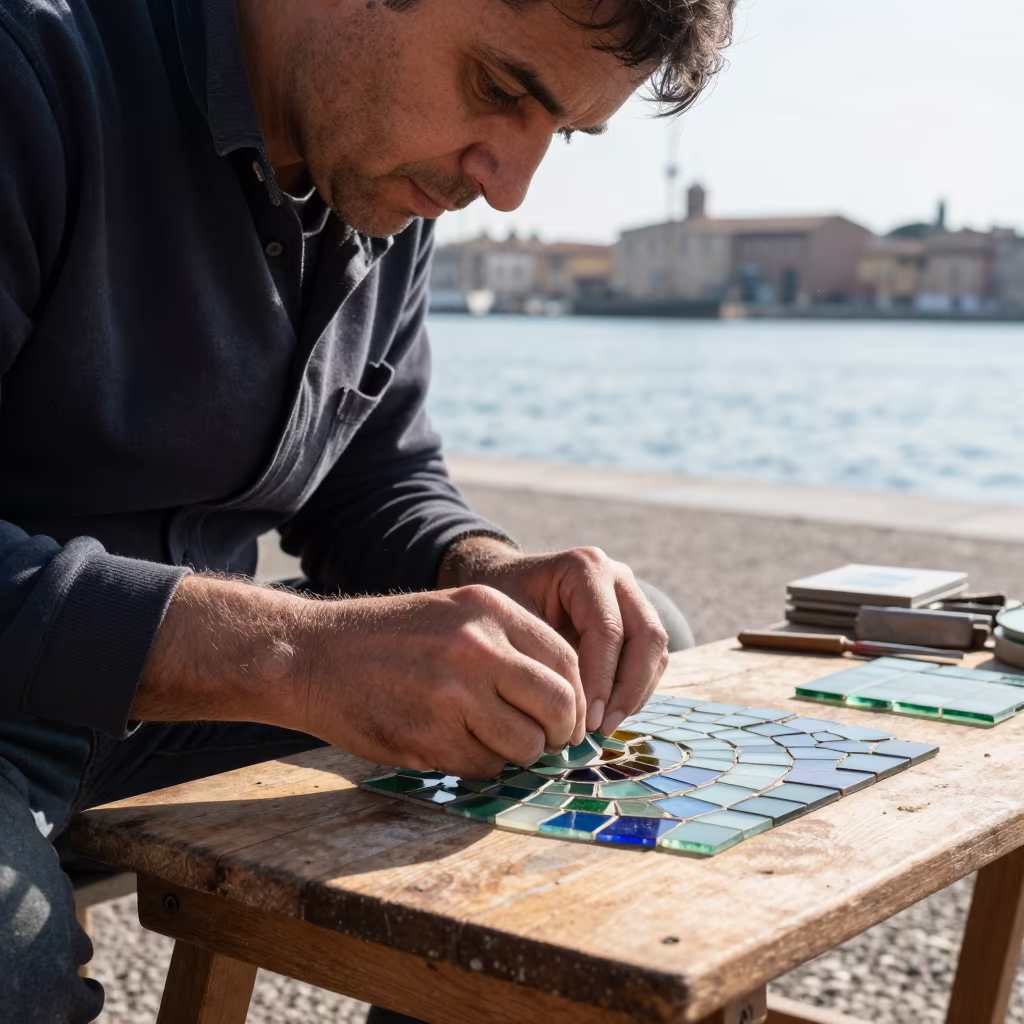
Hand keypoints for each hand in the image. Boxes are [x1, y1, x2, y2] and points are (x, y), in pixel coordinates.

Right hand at [138, 576, 583, 778]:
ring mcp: (453, 693)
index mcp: (489, 609)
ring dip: (516, 754)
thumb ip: (509, 647)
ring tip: (489, 742)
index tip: (565, 717)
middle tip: (544, 742)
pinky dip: (478, 766)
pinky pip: (483, 767)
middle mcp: (478, 646)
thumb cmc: (389, 638)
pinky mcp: (428, 735)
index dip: (575, 698)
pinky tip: (452, 746)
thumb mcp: (453, 614)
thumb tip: (566, 700)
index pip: (567, 661)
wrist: (311, 655)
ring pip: (525, 745)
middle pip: (559, 706)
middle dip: (559, 734)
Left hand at [439, 537, 669, 735]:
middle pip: (646, 636)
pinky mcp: (636, 619)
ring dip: (635, 693)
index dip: (601, 679)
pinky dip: (636, 690)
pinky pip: (651, 658)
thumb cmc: (502, 601)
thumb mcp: (510, 620)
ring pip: (655, 650)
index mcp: (585, 568)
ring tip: (603, 727)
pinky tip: (607, 714)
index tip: (586, 720)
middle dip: (628, 689)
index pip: (608, 630)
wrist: (505, 583)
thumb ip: (540, 655)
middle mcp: (616, 576)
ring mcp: (631, 596)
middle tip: (600, 728)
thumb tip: (569, 709)